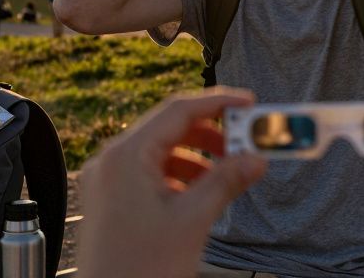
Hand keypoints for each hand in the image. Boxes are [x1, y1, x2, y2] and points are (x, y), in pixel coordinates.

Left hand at [76, 88, 266, 277]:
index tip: (248, 103)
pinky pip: (149, 172)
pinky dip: (179, 174)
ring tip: (227, 172)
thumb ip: (226, 181)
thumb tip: (255, 158)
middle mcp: (111, 162)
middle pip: (169, 129)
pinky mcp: (111, 200)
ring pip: (160, 151)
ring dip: (198, 156)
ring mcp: (108, 181)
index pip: (178, 110)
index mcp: (126, 157)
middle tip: (245, 144)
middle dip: (211, 134)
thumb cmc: (139, 270)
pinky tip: (200, 192)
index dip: (218, 103)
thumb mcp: (192, 220)